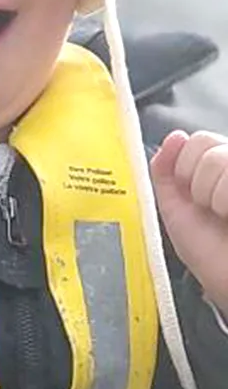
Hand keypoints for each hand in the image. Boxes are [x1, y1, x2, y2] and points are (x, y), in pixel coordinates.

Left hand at [151, 130, 227, 306]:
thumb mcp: (176, 208)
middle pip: (208, 145)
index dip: (185, 167)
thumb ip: (167, 171)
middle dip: (197, 182)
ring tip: (226, 216)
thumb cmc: (210, 251)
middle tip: (211, 209)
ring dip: (213, 196)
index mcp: (224, 167)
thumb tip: (174, 136)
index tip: (193, 196)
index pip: (199, 140)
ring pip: (220, 159)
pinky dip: (224, 201)